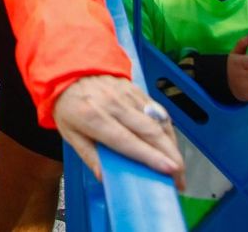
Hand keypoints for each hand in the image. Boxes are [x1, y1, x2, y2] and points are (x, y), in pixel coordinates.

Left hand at [53, 75, 184, 190]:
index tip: (169, 170)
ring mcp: (126, 94)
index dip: (150, 156)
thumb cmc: (68, 104)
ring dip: (171, 144)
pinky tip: (169, 143)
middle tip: (179, 177)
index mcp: (92, 116)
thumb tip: (105, 177)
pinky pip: (157, 110)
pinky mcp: (135, 89)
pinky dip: (167, 128)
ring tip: (177, 165)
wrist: (68, 69)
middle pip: (149, 131)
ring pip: (157, 120)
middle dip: (170, 156)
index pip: (126, 140)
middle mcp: (112, 103)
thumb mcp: (70, 134)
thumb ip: (89, 156)